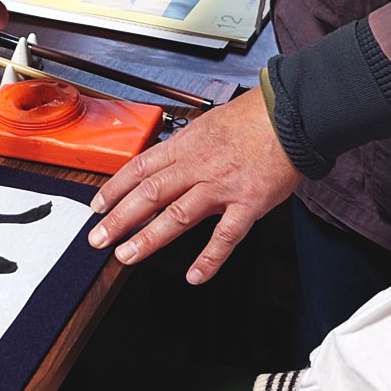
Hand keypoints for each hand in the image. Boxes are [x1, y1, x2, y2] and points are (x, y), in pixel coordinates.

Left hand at [88, 86, 301, 282]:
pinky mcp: (248, 203)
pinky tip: (195, 276)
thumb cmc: (256, 117)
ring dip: (149, 238)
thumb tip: (170, 161)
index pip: (141, 167)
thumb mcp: (210, 123)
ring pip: (177, 215)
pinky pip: (225, 236)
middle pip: (150, 193)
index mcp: (188, 144)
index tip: (98, 206)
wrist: (293, 114)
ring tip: (127, 255)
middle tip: (98, 238)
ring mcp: (222, 186)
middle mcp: (199, 165)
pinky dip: (209, 259)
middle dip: (119, 217)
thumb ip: (189, 146)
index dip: (116, 188)